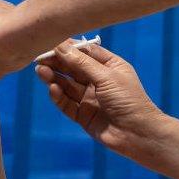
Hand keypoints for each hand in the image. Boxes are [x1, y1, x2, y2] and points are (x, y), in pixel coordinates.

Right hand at [35, 42, 163, 151]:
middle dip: (57, 62)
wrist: (139, 135)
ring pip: (67, 85)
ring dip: (54, 78)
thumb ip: (81, 63)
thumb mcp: (106, 76)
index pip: (85, 52)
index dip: (68, 47)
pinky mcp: (83, 115)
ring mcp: (90, 98)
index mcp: (109, 66)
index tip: (50, 42)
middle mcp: (98, 80)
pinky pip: (67, 103)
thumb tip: (60, 46)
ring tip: (40, 71)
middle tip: (39, 58)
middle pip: (73, 68)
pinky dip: (58, 96)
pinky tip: (52, 89)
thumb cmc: (128, 100)